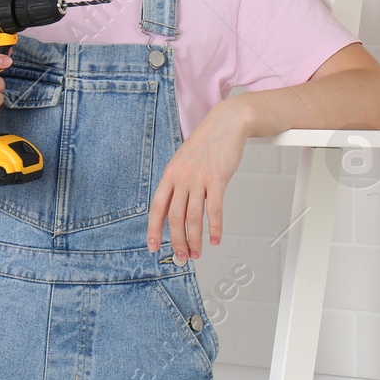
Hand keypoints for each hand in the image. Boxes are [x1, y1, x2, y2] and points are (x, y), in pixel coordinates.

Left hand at [146, 99, 251, 264]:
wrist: (226, 123)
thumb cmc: (207, 144)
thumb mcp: (184, 162)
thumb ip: (179, 183)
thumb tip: (178, 209)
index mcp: (170, 175)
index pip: (157, 207)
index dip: (154, 230)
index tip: (153, 247)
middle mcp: (181, 178)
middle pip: (174, 217)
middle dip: (177, 241)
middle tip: (182, 257)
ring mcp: (199, 178)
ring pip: (193, 217)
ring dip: (194, 239)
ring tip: (197, 253)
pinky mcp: (217, 178)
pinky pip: (214, 209)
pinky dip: (215, 228)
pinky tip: (216, 239)